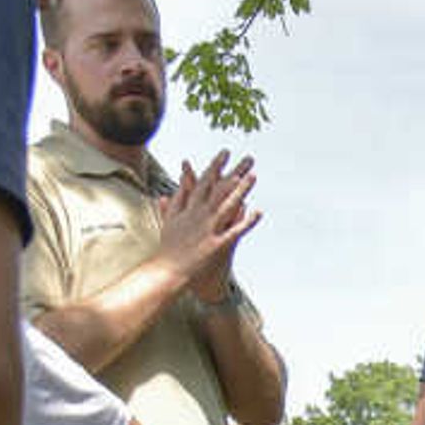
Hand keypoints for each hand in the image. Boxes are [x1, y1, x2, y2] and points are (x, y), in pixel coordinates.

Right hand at [161, 153, 260, 295]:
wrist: (167, 271)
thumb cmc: (169, 247)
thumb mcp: (170, 218)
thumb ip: (177, 198)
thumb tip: (180, 183)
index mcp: (189, 208)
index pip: (204, 182)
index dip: (216, 166)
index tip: (226, 153)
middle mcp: (199, 215)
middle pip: (219, 189)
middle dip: (234, 172)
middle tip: (249, 158)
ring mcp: (208, 230)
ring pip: (227, 205)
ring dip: (241, 190)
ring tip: (254, 176)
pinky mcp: (215, 246)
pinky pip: (233, 232)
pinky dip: (245, 222)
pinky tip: (258, 212)